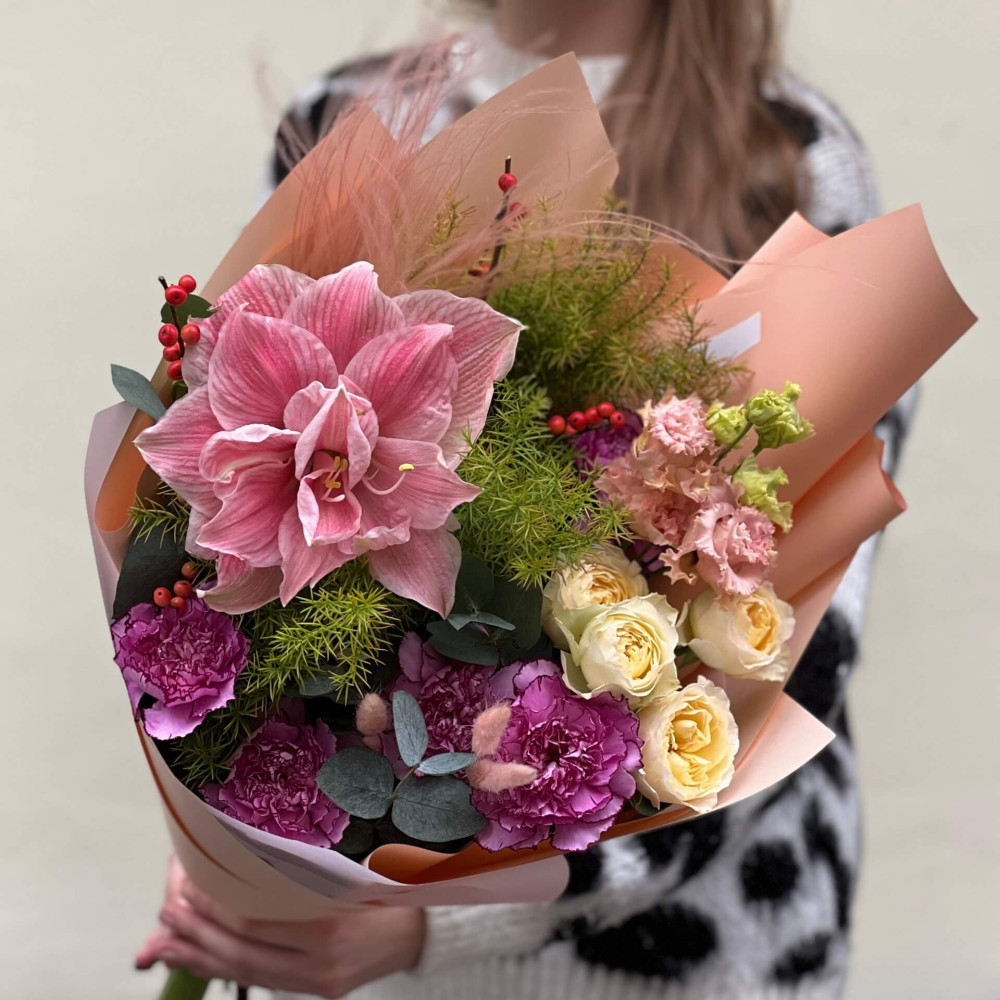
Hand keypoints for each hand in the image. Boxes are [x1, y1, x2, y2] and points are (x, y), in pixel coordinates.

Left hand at [136, 857, 425, 996]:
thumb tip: (240, 861)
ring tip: (167, 938)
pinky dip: (223, 969)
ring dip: (201, 954)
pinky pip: (260, 980)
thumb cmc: (381, 888)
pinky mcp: (316, 992)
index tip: (189, 885)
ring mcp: (318, 979)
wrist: (419, 930)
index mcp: (330, 920)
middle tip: (168, 909)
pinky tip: (198, 959)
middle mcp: (321, 958)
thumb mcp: (345, 870)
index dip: (217, 903)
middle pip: (244, 947)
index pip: (257, 916)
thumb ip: (297, 874)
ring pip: (245, 969)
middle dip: (198, 930)